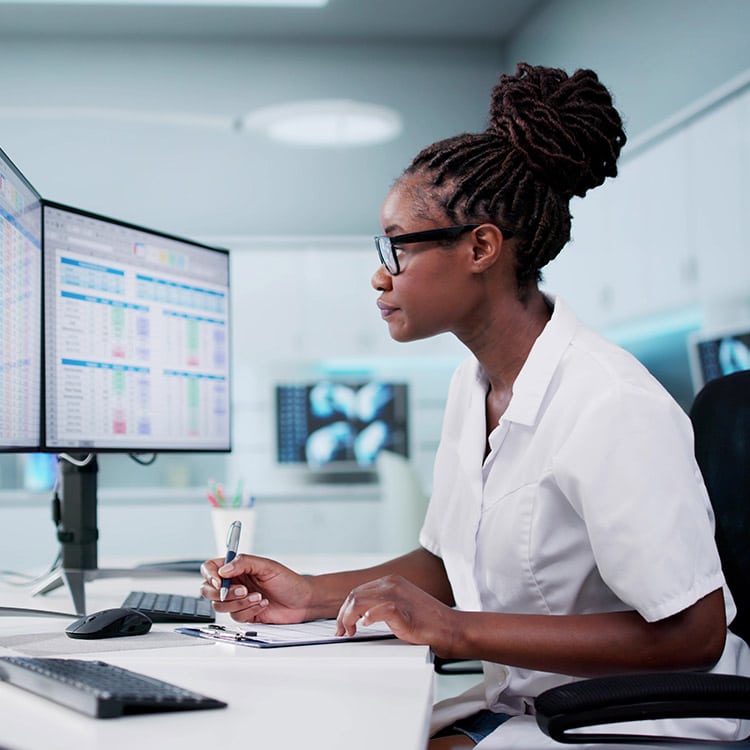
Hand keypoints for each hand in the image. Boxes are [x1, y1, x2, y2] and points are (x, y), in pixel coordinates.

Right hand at [200, 554, 313, 623]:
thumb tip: (223, 569)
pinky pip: (235, 616)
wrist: (302, 601)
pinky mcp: (244, 614)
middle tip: (243, 590)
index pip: (210, 568)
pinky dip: (250, 610)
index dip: (210, 575)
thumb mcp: (267, 566)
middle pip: (209, 590)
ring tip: (258, 596)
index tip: (220, 581)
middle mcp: (234, 583)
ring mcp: (237, 600)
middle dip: (224, 592)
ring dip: (240, 602)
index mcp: (237, 567)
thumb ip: (244, 563)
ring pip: (220, 605)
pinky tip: (263, 604)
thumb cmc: (287, 581)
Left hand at [335, 574, 457, 653]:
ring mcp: (397, 595)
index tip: (343, 624)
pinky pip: (379, 610)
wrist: (450, 628)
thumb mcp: (401, 604)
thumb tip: (360, 614)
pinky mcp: (403, 611)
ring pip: (359, 601)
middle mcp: (392, 584)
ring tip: (349, 632)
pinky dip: (368, 618)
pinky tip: (366, 626)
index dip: (345, 608)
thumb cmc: (428, 621)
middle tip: (342, 631)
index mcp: (391, 580)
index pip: (357, 591)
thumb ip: (382, 603)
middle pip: (354, 595)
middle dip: (342, 615)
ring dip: (348, 618)